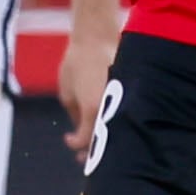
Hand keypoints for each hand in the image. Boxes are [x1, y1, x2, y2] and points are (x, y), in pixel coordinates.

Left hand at [59, 24, 116, 155]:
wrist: (95, 38)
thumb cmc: (76, 64)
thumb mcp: (68, 93)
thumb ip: (76, 115)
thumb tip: (80, 129)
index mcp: (93, 110)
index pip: (86, 140)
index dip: (75, 144)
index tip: (68, 139)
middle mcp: (110, 108)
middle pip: (105, 139)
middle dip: (93, 149)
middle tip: (83, 157)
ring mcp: (122, 100)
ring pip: (116, 128)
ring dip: (105, 136)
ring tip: (95, 140)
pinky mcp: (128, 92)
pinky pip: (123, 113)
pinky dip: (114, 119)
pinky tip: (108, 119)